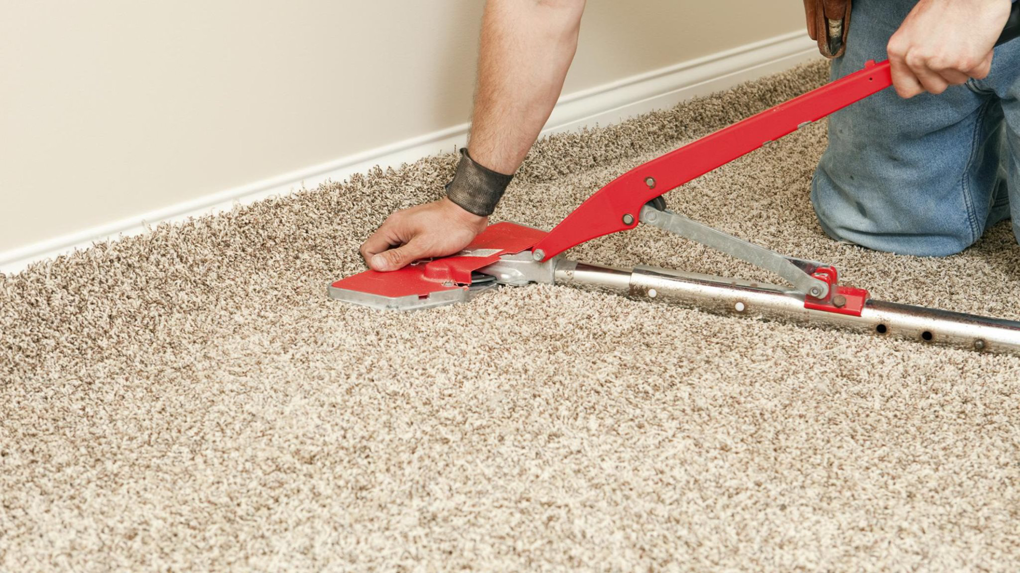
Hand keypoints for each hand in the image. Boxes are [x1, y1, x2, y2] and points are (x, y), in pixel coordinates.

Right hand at [359, 198, 487, 271]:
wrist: (468, 212)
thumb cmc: (450, 225)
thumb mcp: (422, 246)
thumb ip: (399, 257)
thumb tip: (378, 265)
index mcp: (393, 227)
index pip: (369, 249)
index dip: (377, 264)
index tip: (390, 271)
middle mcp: (397, 225)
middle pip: (381, 250)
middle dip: (391, 262)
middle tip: (406, 267)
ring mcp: (407, 227)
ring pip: (395, 249)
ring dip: (404, 259)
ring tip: (418, 261)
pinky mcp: (418, 230)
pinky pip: (407, 246)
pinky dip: (413, 254)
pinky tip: (425, 256)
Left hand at [887, 0, 1010, 97]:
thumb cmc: (947, 3)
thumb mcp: (915, 28)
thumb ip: (911, 52)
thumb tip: (912, 72)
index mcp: (898, 50)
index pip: (904, 88)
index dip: (919, 85)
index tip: (925, 81)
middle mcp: (916, 58)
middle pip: (934, 87)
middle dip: (946, 74)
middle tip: (951, 50)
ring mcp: (941, 62)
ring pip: (956, 81)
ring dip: (964, 65)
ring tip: (963, 41)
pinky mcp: (967, 62)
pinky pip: (978, 74)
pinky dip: (982, 60)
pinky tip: (977, 42)